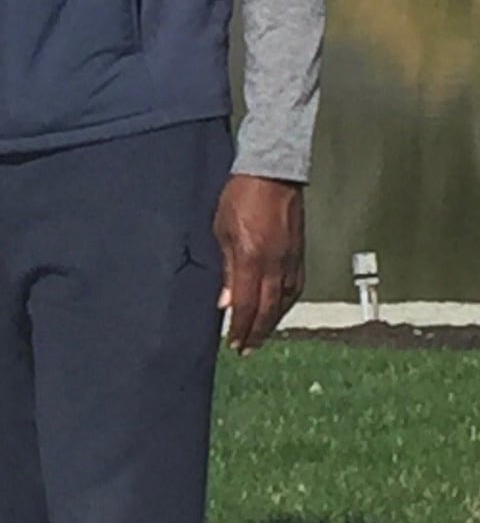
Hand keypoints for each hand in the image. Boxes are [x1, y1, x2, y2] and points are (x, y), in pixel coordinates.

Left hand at [214, 175, 304, 354]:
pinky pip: (295, 287)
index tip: (233, 343)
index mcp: (252, 258)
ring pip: (285, 301)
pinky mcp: (300, 253)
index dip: (241, 328)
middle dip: (257, 333)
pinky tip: (279, 310)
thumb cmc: (240, 196)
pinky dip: (286, 304)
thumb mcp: (221, 231)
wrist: (272, 173)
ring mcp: (291, 259)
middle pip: (268, 309)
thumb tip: (226, 301)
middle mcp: (275, 264)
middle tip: (246, 349)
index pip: (247, 305)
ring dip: (272, 322)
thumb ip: (226, 269)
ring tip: (261, 336)